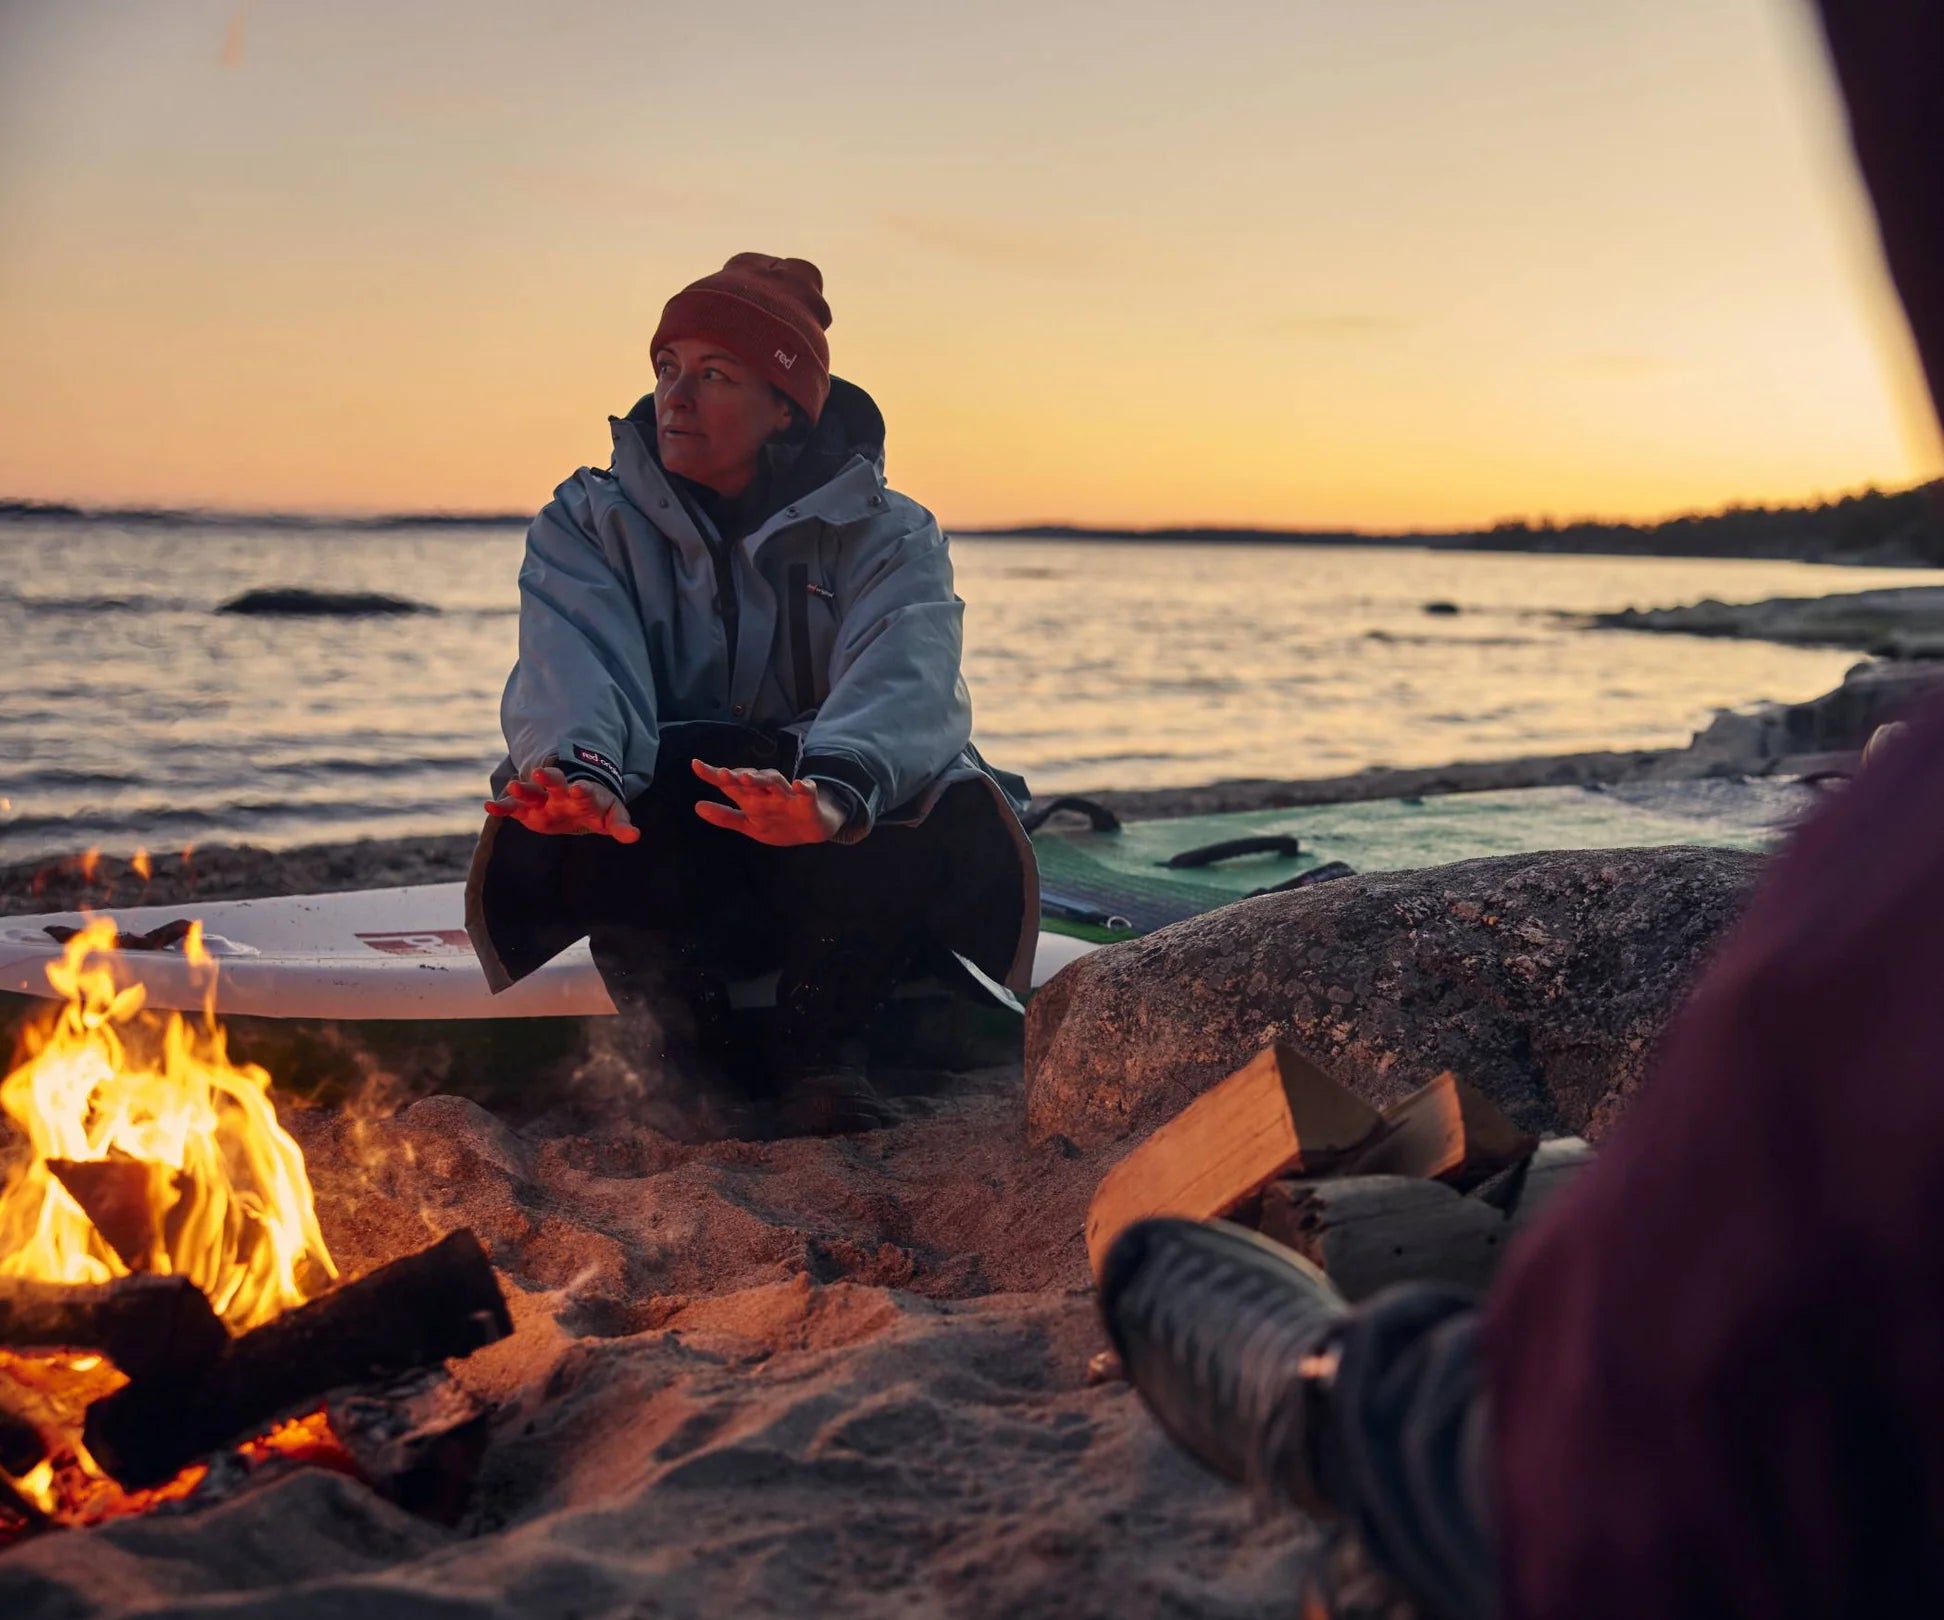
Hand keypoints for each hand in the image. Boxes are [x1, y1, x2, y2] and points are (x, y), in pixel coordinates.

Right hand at [483, 765, 639, 842]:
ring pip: (532, 791)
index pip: (585, 790)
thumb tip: (635, 836)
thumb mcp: (611, 817)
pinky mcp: (527, 809)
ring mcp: (543, 799)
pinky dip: (502, 806)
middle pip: (555, 782)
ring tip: (513, 786)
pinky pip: (513, 806)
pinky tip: (489, 806)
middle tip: (542, 772)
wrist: (577, 802)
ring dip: (523, 788)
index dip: (583, 790)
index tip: (579, 789)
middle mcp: (561, 793)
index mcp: (585, 794)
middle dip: (550, 777)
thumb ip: (621, 826)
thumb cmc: (597, 810)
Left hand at [690, 759, 846, 844]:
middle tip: (722, 773)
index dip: (713, 774)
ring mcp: (788, 796)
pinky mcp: (808, 802)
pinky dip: (804, 787)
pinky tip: (799, 785)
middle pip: (750, 780)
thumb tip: (697, 806)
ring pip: (774, 782)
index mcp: (752, 798)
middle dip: (737, 776)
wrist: (813, 830)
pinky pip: (807, 793)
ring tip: (748, 777)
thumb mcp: (749, 824)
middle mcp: (767, 792)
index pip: (730, 784)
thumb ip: (725, 817)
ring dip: (762, 778)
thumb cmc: (779, 822)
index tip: (695, 764)